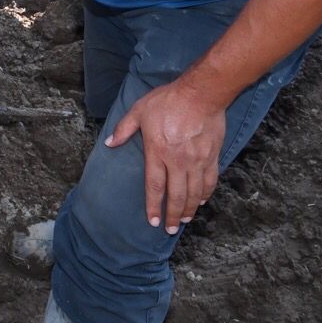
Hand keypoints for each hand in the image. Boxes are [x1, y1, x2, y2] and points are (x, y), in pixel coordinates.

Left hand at [104, 80, 226, 233]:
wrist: (201, 94)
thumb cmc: (169, 101)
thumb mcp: (139, 111)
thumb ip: (124, 129)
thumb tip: (109, 143)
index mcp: (158, 152)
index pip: (155, 186)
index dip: (153, 206)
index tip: (152, 221)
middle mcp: (178, 161)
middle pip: (176, 195)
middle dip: (172, 215)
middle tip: (169, 228)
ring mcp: (197, 160)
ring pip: (194, 192)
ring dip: (189, 209)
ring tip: (184, 220)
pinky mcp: (212, 156)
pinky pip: (209, 181)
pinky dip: (205, 194)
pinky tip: (201, 201)